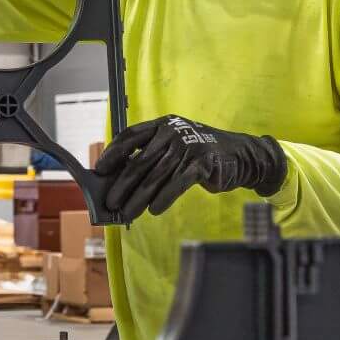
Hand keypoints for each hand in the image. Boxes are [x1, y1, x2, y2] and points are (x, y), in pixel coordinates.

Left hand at [91, 115, 286, 222]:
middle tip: (111, 202)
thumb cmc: (199, 155)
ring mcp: (188, 147)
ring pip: (155, 177)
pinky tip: (154, 210)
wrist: (240, 156)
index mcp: (162, 125)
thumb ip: (151, 157)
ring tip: (127, 213)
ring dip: (139, 198)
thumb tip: (120, 181)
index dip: (113, 153)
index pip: (130, 136)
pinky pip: (177, 184)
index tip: (99, 170)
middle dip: (122, 184)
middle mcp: (172, 133)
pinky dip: (164, 199)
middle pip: (140, 161)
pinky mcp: (202, 164)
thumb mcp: (175, 147)